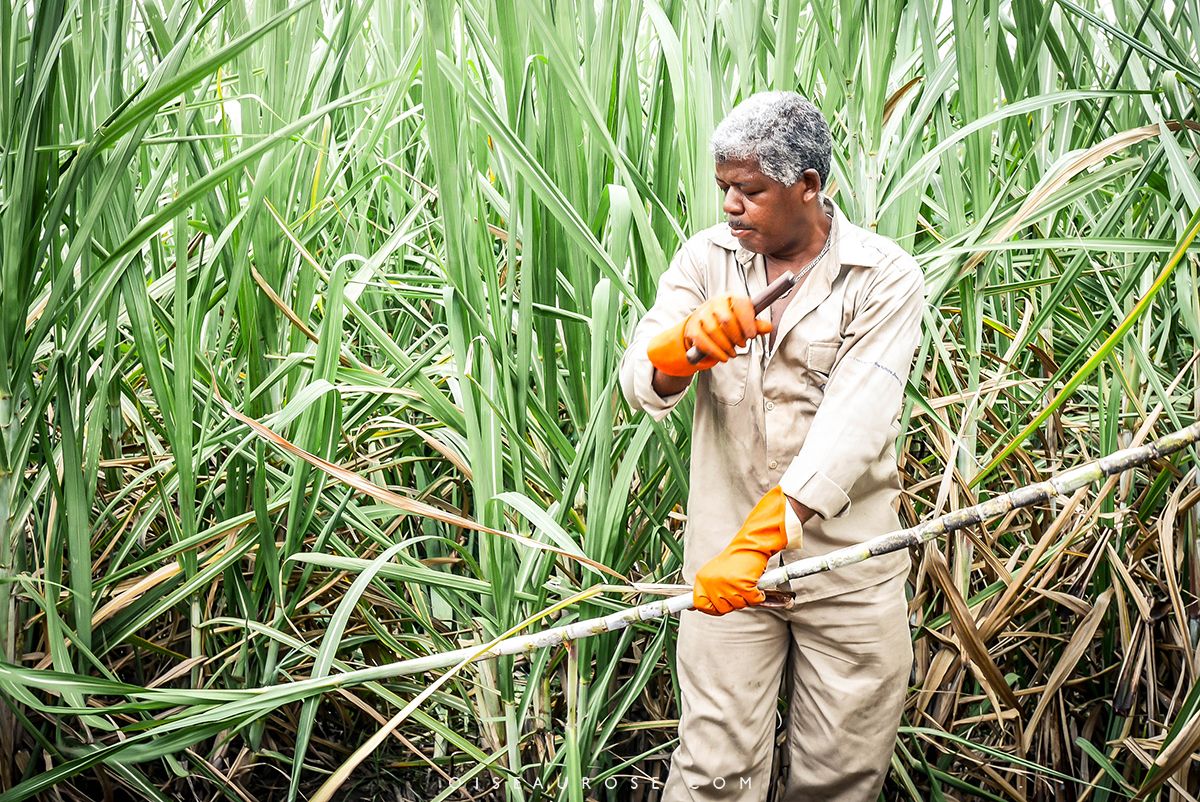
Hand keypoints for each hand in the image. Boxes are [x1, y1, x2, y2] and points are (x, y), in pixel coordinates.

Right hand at [647, 294, 771, 376]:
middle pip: (726, 319)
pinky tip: (723, 356)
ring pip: (714, 331)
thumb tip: (768, 327)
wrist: (702, 326)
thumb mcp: (743, 322)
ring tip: (733, 353)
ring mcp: (701, 315)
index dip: (747, 321)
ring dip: (726, 346)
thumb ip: (756, 325)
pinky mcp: (692, 328)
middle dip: (737, 336)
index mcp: (730, 298)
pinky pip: (703, 341)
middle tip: (743, 345)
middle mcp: (714, 303)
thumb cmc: (726, 323)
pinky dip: (715, 352)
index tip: (752, 335)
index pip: (740, 304)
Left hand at [693, 486, 797, 614]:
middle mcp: (712, 582)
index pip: (699, 604)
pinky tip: (754, 585)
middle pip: (721, 608)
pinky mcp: (742, 585)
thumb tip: (697, 606)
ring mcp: (727, 584)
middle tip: (737, 590)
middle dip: (732, 602)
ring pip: (737, 606)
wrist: (750, 546)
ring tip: (744, 583)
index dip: (710, 609)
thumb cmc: (735, 558)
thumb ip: (707, 589)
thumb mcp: (714, 573)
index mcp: (703, 579)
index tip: (715, 608)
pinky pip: (752, 600)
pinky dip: (757, 595)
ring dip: (745, 598)